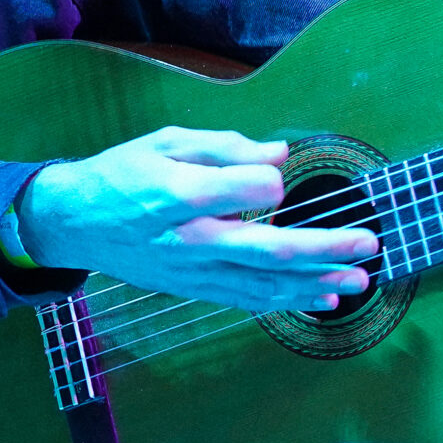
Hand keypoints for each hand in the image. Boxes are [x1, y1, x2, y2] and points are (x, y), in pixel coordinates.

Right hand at [14, 127, 377, 313]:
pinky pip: (247, 299)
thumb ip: (224, 147)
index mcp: (174, 194)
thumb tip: (279, 155)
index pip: (236, 191)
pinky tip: (323, 298)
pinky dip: (288, 301)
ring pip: (263, 283)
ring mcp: (191, 271)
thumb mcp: (165, 142)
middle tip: (368, 245)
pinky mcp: (193, 288)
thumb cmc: (123, 173)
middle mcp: (187, 239)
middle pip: (264, 249)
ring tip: (361, 280)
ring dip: (316, 283)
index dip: (265, 182)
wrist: (74, 222)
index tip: (279, 175)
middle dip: (323, 249)